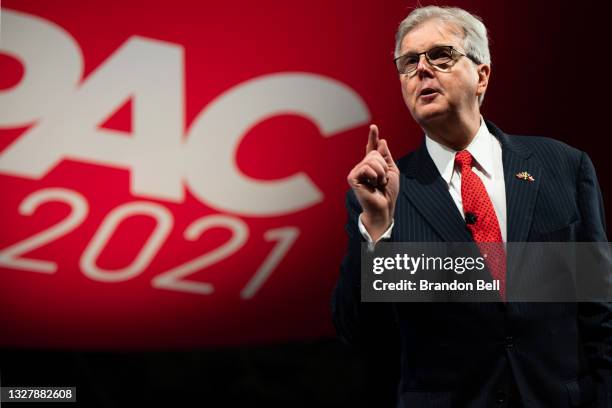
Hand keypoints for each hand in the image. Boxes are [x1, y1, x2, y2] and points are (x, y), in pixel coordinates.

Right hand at [347, 124, 399, 240]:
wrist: (384, 207)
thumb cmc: (388, 193)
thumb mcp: (392, 172)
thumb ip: (386, 157)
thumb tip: (382, 141)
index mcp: (372, 166)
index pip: (372, 148)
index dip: (373, 137)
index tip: (373, 126)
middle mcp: (363, 167)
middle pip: (375, 153)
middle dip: (384, 166)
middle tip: (383, 180)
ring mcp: (357, 172)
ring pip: (372, 160)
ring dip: (381, 172)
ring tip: (379, 183)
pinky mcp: (353, 177)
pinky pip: (367, 167)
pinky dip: (374, 175)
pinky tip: (373, 184)